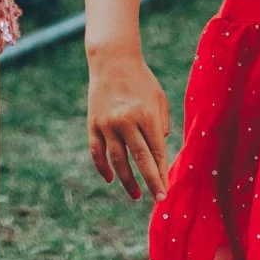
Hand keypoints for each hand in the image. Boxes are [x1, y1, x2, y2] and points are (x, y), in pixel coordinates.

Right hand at [86, 51, 172, 200]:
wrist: (112, 59)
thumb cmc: (142, 80)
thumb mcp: (159, 98)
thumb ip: (161, 124)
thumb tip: (157, 150)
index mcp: (146, 115)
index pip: (157, 151)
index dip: (162, 173)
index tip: (166, 190)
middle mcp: (127, 121)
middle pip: (140, 159)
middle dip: (150, 182)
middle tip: (158, 199)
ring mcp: (108, 123)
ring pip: (117, 160)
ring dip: (126, 180)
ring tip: (135, 195)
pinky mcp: (93, 123)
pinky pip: (97, 151)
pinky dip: (102, 167)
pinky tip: (110, 179)